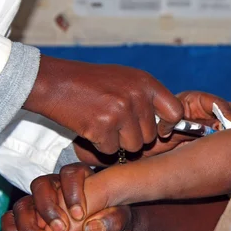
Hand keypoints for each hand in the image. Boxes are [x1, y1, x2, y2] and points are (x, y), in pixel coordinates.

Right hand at [2, 164, 132, 230]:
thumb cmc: (116, 223)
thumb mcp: (124, 221)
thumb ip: (115, 219)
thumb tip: (92, 227)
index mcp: (81, 178)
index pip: (71, 172)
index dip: (72, 191)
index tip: (80, 214)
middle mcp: (56, 187)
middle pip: (41, 183)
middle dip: (48, 207)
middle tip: (61, 230)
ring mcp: (38, 203)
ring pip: (23, 202)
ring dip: (29, 222)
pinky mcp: (27, 220)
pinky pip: (10, 219)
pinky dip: (13, 229)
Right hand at [72, 91, 230, 163]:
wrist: (55, 82)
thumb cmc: (90, 82)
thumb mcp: (125, 79)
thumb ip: (146, 97)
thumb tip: (167, 123)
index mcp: (145, 83)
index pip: (175, 111)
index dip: (169, 125)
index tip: (161, 129)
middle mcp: (137, 96)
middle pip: (151, 135)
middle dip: (135, 136)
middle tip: (116, 124)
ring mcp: (120, 112)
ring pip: (133, 146)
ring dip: (118, 142)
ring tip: (103, 124)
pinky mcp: (102, 127)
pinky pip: (111, 151)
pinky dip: (100, 145)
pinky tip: (90, 128)